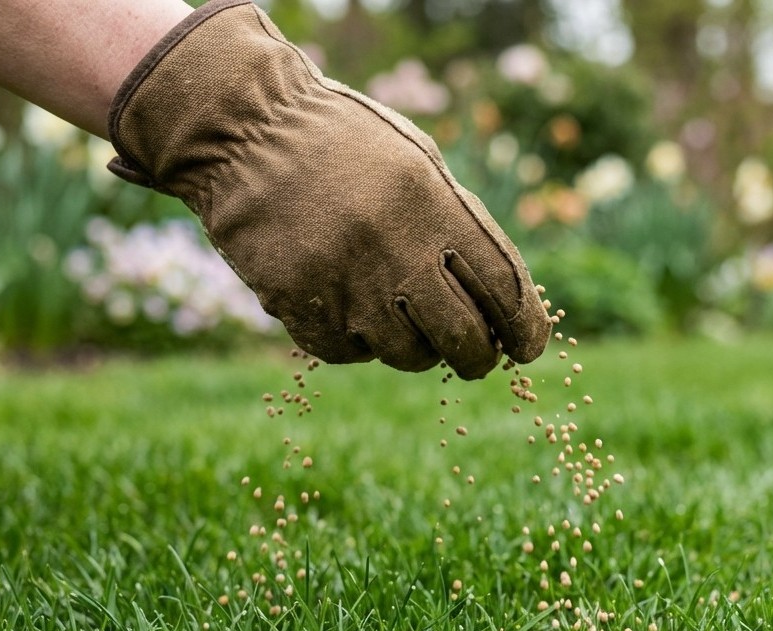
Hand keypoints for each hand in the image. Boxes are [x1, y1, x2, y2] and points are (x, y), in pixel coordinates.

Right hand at [106, 0, 550, 378]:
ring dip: (418, 346)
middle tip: (477, 354)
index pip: (504, 289)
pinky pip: (351, 353)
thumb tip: (504, 299)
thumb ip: (460, 224)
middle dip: (479, 356)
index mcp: (434, 207)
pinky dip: (361, 341)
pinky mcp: (299, 309)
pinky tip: (352, 304)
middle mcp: (394, 252)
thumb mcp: (418, 161)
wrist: (244, 132)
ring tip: (403, 312)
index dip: (525, 327)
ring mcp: (345, 286)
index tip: (528, 345)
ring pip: (408, 355)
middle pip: (463, 340)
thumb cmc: (345, 142)